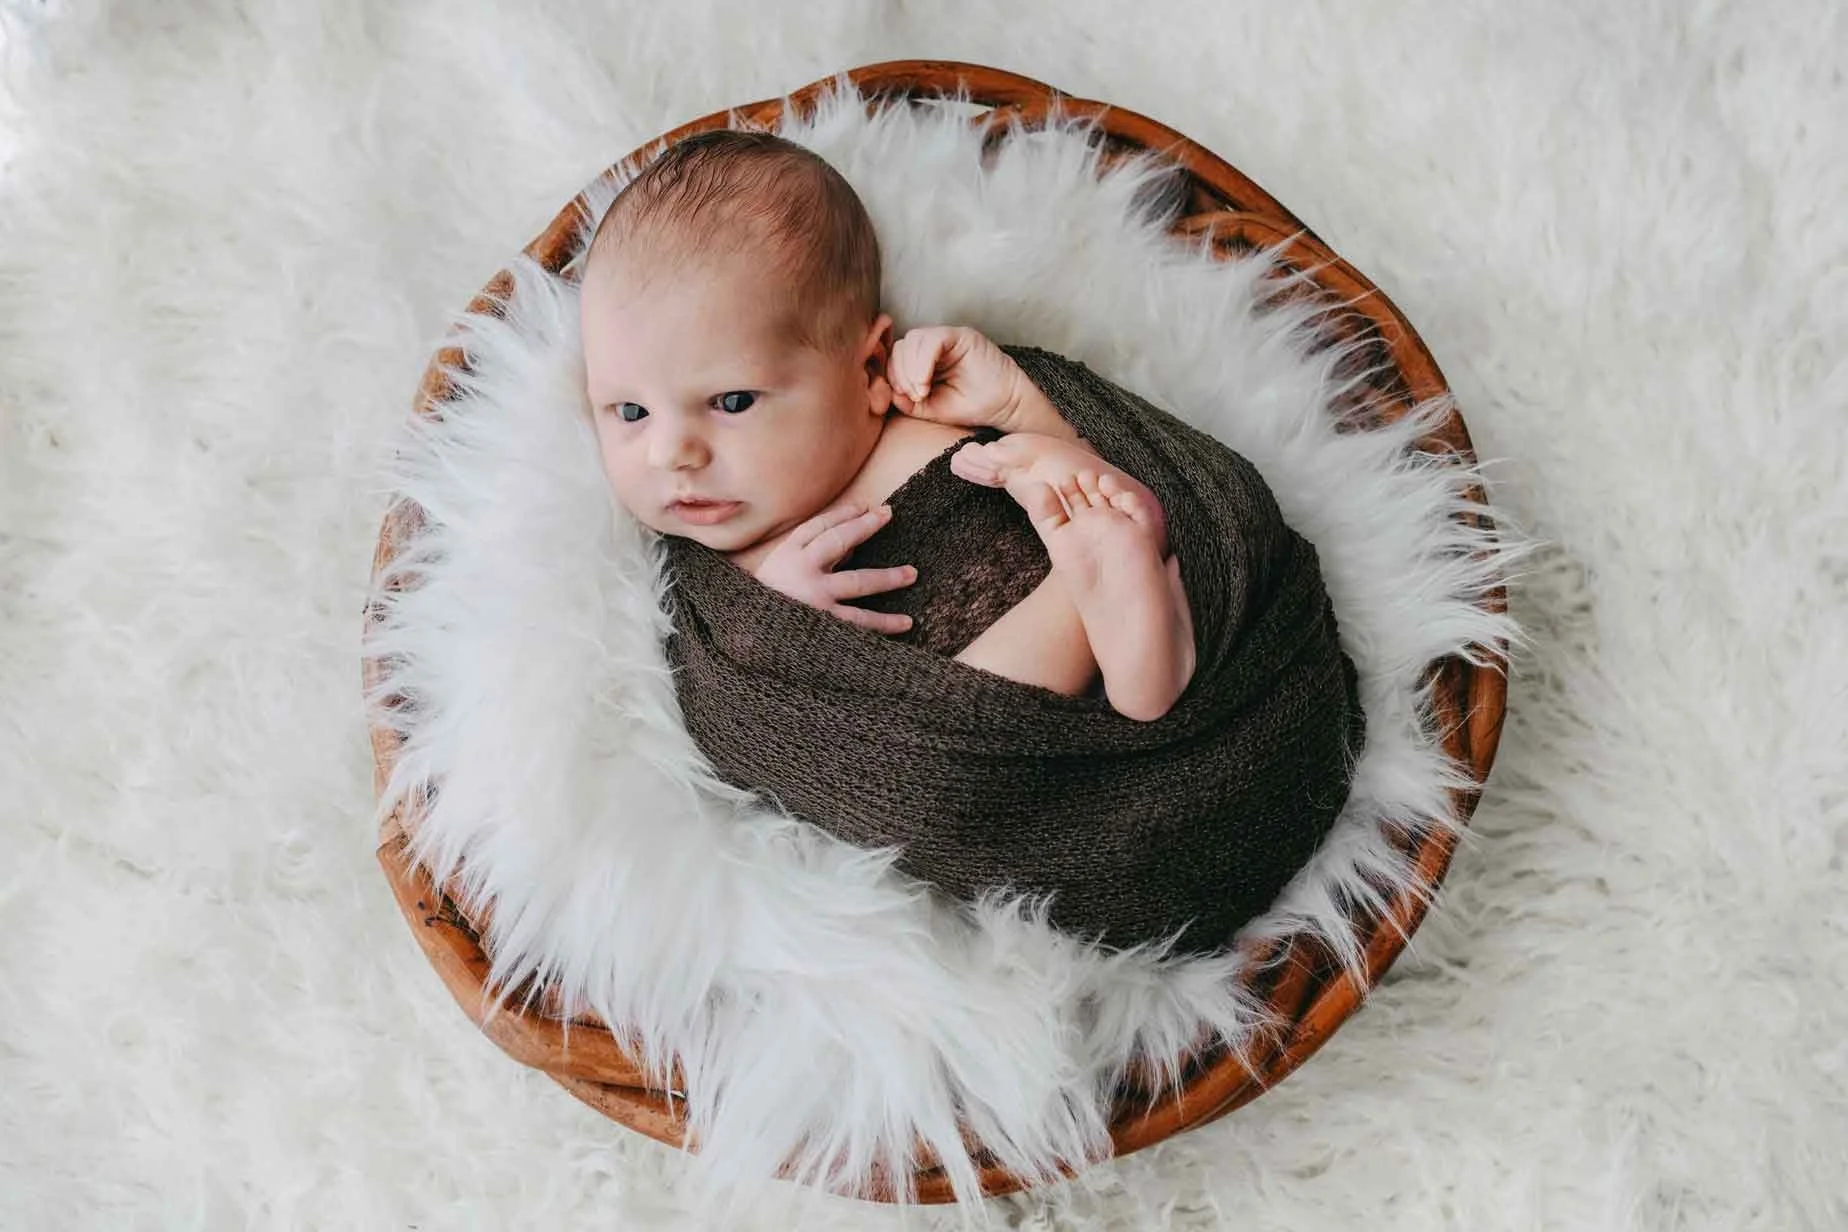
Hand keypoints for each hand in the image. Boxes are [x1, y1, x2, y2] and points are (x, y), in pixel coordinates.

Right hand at [753, 502, 916, 633]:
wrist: (747, 639)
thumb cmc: (764, 604)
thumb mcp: (779, 572)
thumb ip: (813, 557)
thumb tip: (854, 545)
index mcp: (786, 555)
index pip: (819, 526)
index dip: (844, 514)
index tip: (866, 506)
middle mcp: (801, 572)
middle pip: (839, 541)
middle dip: (865, 526)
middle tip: (889, 514)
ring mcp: (814, 598)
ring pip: (858, 582)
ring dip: (888, 577)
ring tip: (912, 574)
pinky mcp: (824, 625)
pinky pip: (859, 621)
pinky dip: (883, 623)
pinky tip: (905, 623)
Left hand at [887, 325, 1025, 431]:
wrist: (1003, 406)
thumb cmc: (970, 407)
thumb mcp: (930, 408)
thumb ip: (907, 401)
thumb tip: (890, 392)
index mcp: (924, 360)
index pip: (897, 357)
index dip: (893, 376)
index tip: (903, 398)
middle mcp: (934, 346)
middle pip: (901, 346)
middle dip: (900, 373)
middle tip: (913, 396)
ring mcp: (947, 338)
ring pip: (913, 339)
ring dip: (910, 368)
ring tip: (921, 391)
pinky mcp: (960, 335)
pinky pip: (932, 340)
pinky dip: (923, 361)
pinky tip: (925, 382)